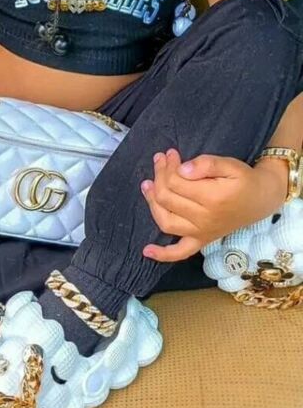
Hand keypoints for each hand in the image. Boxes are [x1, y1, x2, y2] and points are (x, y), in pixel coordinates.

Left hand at [139, 148, 278, 261]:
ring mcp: (201, 233)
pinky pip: (180, 253)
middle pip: (167, 198)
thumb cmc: (244, 180)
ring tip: (147, 184)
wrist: (261, 200)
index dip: (169, 165)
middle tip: (161, 160)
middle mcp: (204, 219)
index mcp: (211, 198)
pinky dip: (163, 254)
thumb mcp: (230, 164)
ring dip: (151, 203)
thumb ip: (206, 164)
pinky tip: (147, 251)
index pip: (176, 182)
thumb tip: (182, 169)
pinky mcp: (202, 241)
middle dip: (160, 175)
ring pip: (166, 221)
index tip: (171, 153)